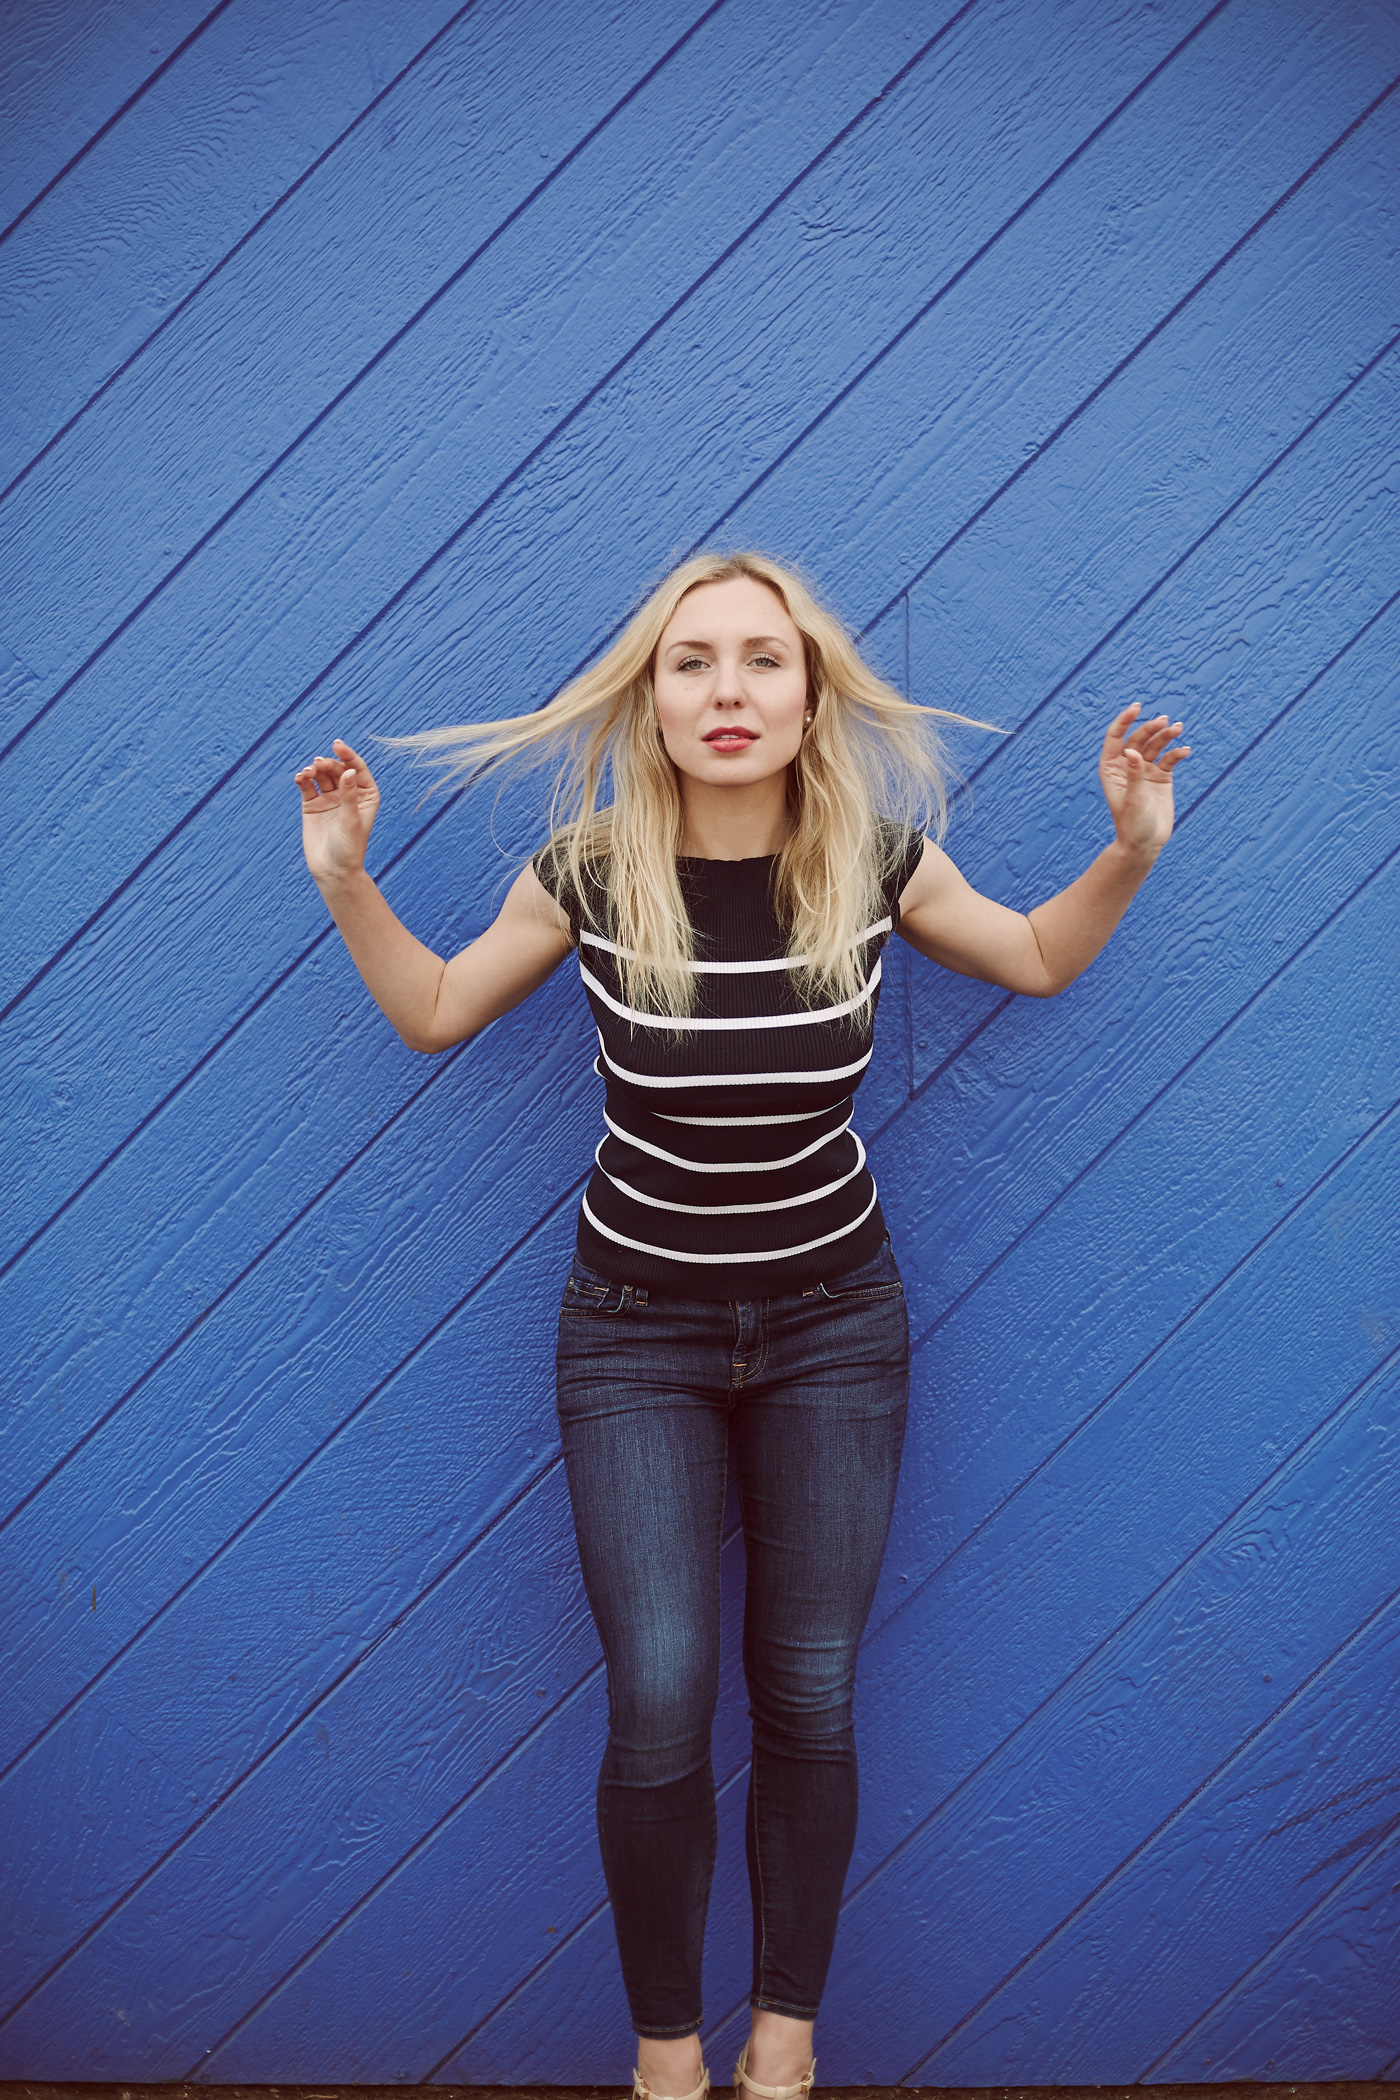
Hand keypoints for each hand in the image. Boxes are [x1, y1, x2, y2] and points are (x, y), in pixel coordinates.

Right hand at [294, 737, 380, 884]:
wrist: (332, 871)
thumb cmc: (349, 849)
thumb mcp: (351, 821)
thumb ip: (349, 796)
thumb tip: (348, 771)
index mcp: (366, 796)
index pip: (358, 770)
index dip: (348, 756)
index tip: (338, 745)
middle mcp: (348, 794)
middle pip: (337, 770)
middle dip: (328, 764)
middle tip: (318, 764)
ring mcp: (330, 798)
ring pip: (321, 776)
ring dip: (314, 770)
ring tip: (308, 771)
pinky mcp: (312, 805)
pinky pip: (307, 786)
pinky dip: (303, 779)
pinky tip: (300, 777)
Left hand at [1099, 702, 1190, 855]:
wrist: (1146, 844)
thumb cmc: (1132, 824)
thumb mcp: (1132, 799)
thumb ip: (1134, 775)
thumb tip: (1132, 752)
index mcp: (1112, 768)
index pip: (1116, 737)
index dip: (1125, 720)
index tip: (1137, 707)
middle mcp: (1128, 766)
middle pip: (1138, 738)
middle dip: (1151, 728)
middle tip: (1165, 722)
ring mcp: (1145, 770)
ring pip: (1156, 746)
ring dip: (1167, 735)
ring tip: (1178, 728)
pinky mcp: (1161, 777)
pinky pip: (1170, 759)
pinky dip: (1177, 753)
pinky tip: (1185, 751)